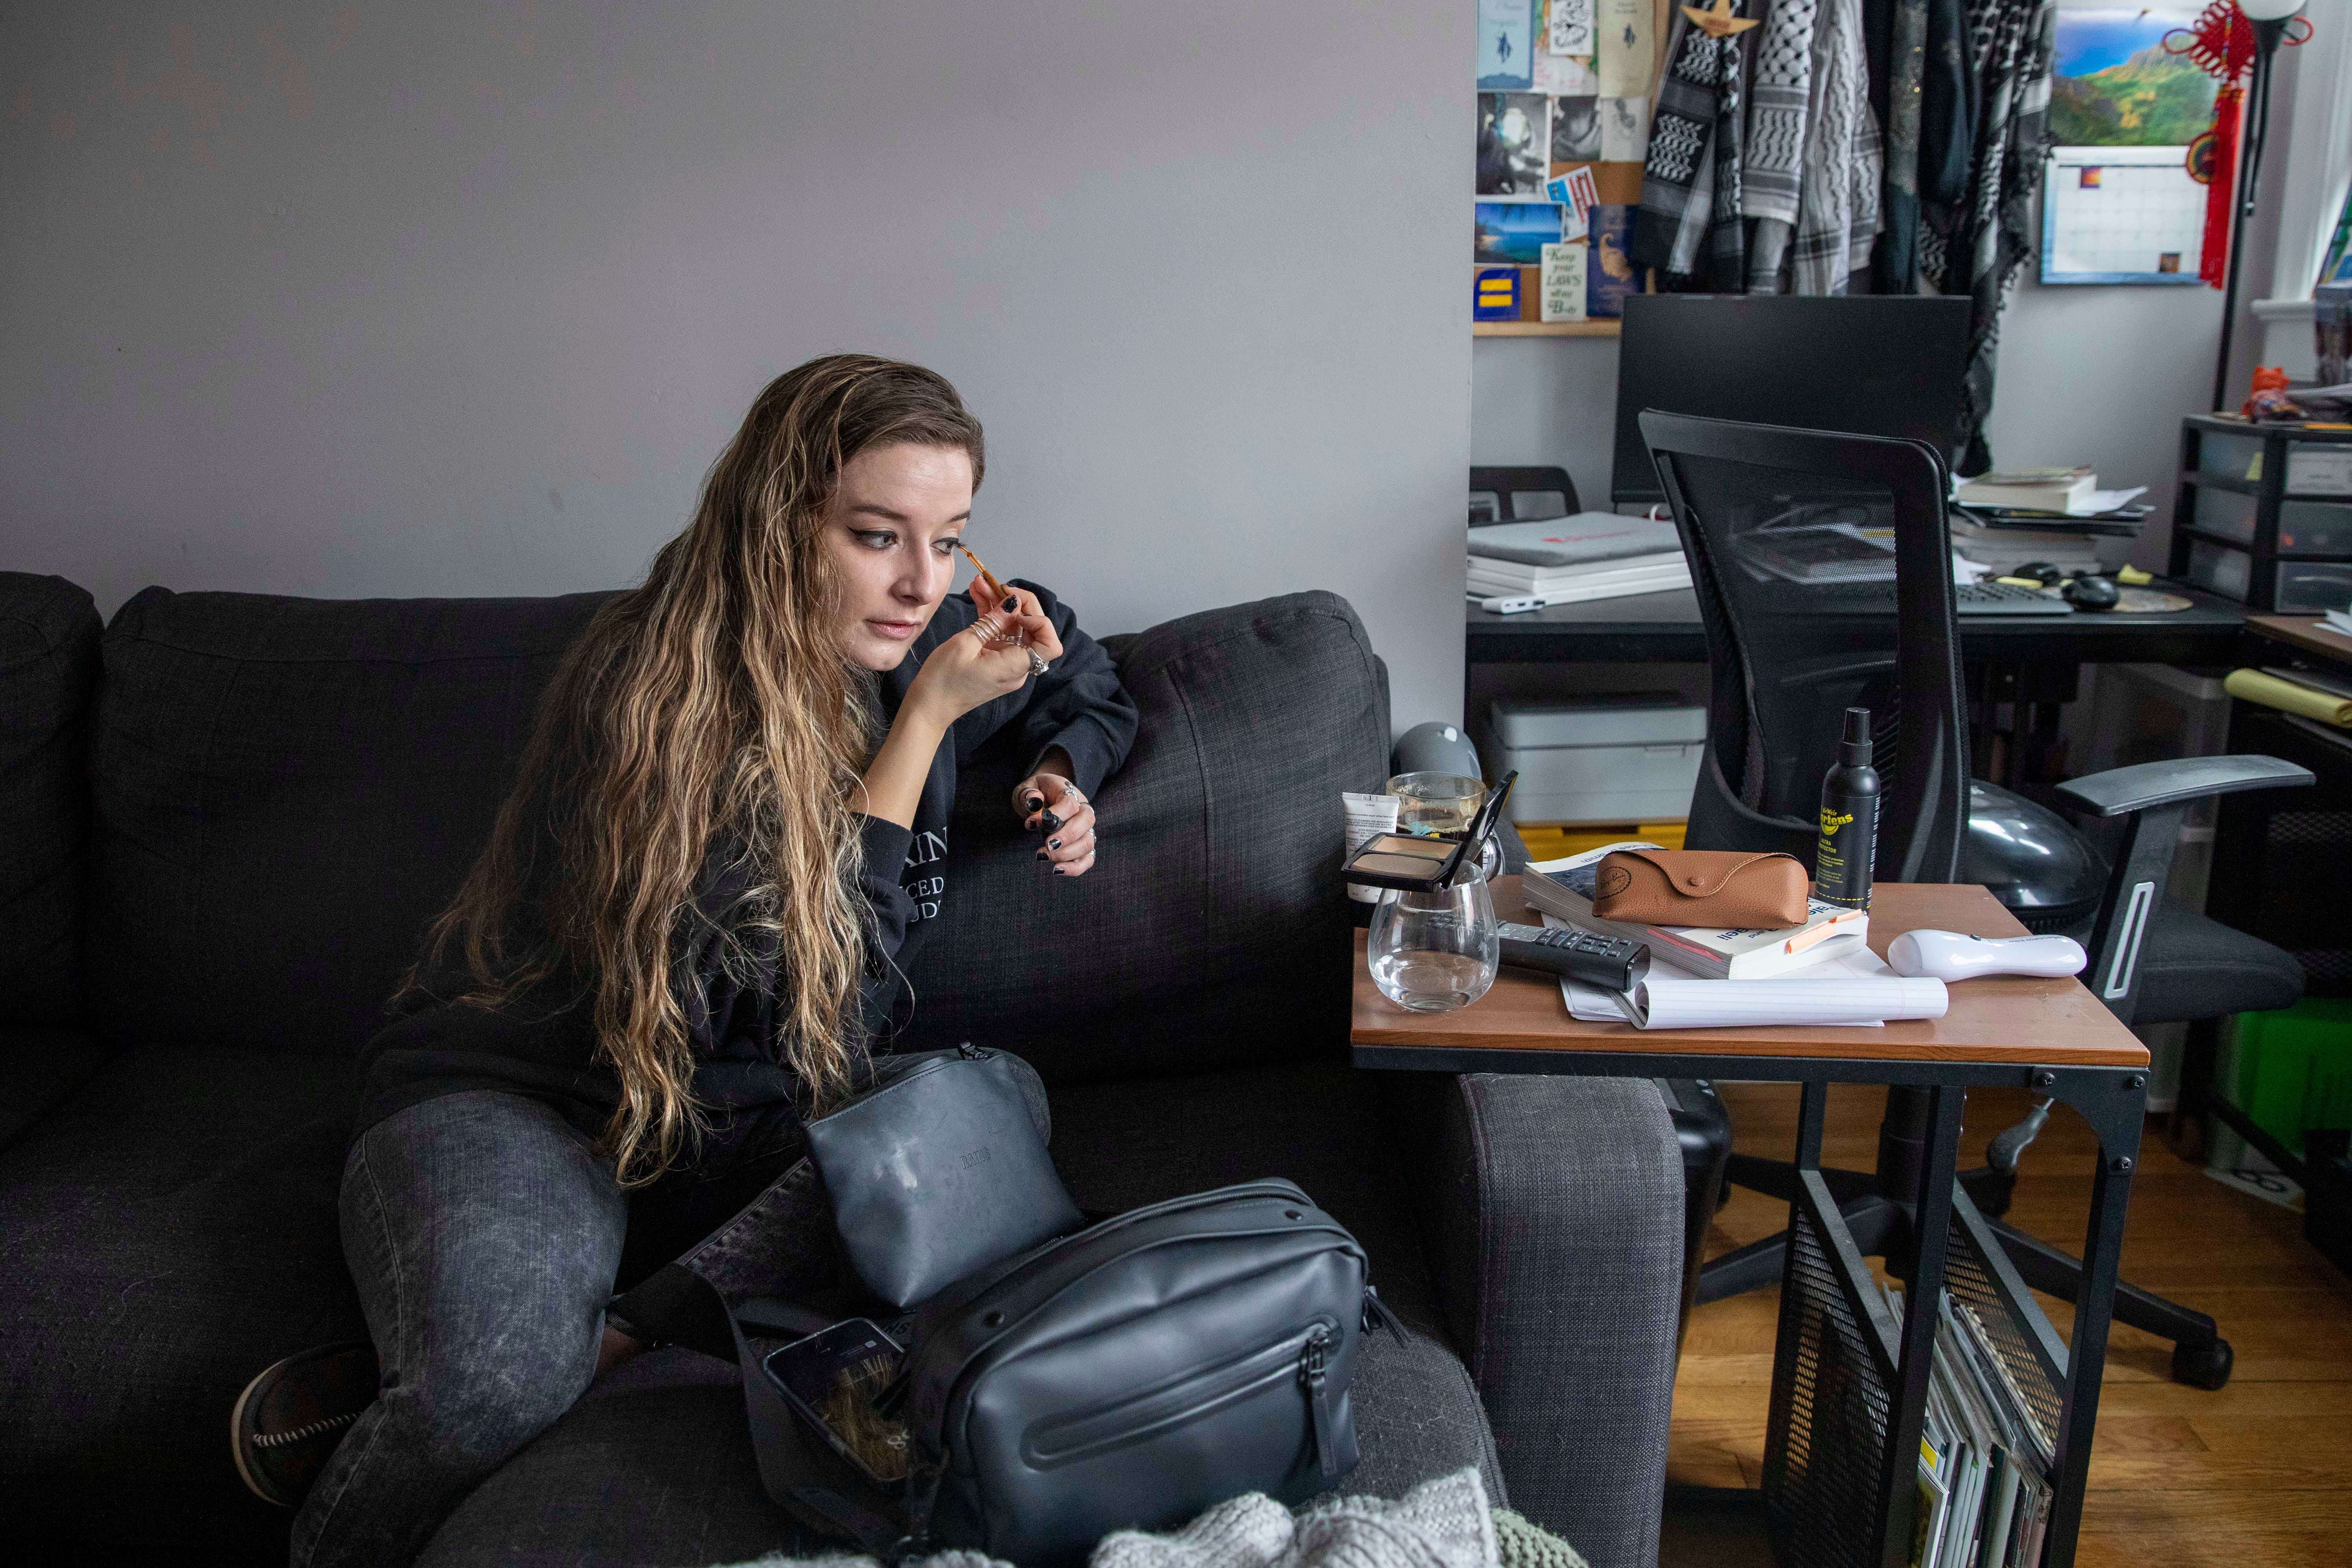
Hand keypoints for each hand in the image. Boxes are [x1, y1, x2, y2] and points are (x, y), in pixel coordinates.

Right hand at [904, 581, 1063, 726]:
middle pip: (1032, 629)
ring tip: (980, 583)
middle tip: (996, 584)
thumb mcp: (965, 644)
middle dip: (1017, 603)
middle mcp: (1017, 666)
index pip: (1050, 644)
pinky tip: (978, 594)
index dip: (1040, 621)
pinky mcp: (995, 660)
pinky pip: (1000, 634)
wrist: (928, 706)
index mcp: (1015, 667)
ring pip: (1013, 627)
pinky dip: (991, 616)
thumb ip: (993, 621)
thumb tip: (1012, 602)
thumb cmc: (943, 681)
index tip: (1015, 608)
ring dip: (999, 604)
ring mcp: (1007, 663)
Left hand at [1012, 771, 1097, 877]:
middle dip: (1067, 836)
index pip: (1070, 803)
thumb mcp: (1028, 788)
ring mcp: (1086, 829)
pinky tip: (1057, 870)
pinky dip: (1074, 868)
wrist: (1045, 797)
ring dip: (1067, 854)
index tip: (1032, 823)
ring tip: (1043, 856)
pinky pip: (1087, 859)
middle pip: (1086, 821)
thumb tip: (1034, 800)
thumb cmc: (1037, 793)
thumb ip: (1028, 794)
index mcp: (1069, 793)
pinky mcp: (1084, 845)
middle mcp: (1083, 810)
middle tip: (1047, 845)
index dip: (1055, 814)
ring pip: (1088, 843)